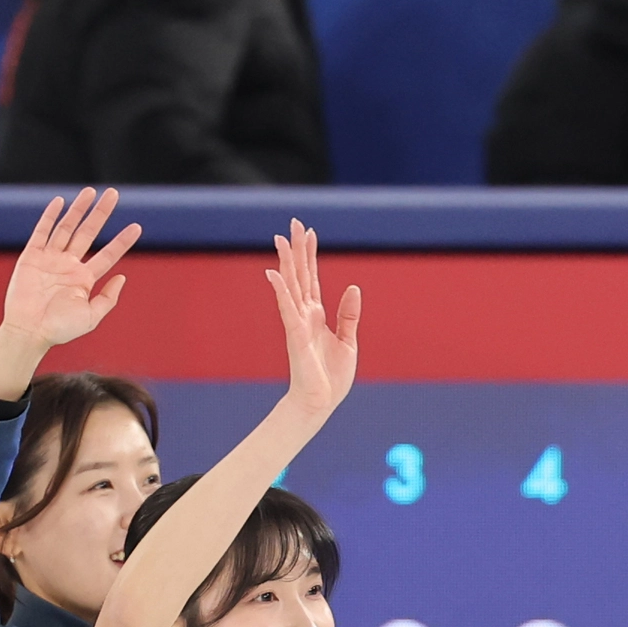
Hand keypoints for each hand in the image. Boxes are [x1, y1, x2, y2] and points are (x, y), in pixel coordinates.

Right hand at [0, 187, 139, 358]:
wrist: (29, 331)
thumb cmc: (59, 328)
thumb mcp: (91, 317)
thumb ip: (108, 298)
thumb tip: (122, 277)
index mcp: (83, 279)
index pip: (108, 255)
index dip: (122, 241)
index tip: (137, 227)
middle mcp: (68, 265)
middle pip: (88, 233)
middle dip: (100, 213)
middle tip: (113, 193)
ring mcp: (50, 259)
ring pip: (67, 227)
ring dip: (78, 209)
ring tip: (90, 192)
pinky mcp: (32, 256)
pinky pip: (42, 232)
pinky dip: (50, 216)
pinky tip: (60, 202)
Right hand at [266, 219, 360, 418]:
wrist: (321, 403)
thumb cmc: (332, 377)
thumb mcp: (348, 341)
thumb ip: (349, 315)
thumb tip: (354, 287)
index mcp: (317, 315)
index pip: (313, 278)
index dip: (311, 255)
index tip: (309, 232)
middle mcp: (305, 315)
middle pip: (300, 275)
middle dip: (297, 249)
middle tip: (292, 223)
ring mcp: (298, 324)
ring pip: (291, 286)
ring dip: (286, 262)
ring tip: (280, 239)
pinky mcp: (296, 336)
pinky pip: (287, 309)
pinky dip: (281, 291)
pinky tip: (274, 274)